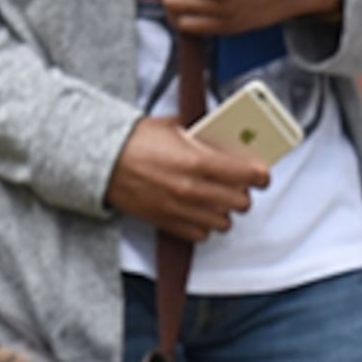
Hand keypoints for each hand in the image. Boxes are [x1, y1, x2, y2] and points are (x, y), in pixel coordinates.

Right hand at [105, 116, 271, 242]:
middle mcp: (192, 190)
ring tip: (219, 198)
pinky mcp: (166, 223)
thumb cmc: (133, 141)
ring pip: (223, 222)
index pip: (247, 176)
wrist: (100, 161)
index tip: (262, 174)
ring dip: (225, 210)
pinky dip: (205, 225)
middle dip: (243, 192)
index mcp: (198, 162)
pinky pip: (200, 235)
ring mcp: (180, 210)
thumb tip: (224, 136)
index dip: (261, 175)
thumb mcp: (174, 125)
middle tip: (238, 183)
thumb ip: (203, 134)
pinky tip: (200, 211)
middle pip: (240, 202)